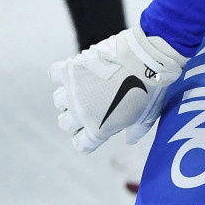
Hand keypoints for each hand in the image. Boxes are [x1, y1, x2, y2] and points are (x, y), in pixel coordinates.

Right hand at [51, 26, 183, 152]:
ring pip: (59, 100)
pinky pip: (54, 73)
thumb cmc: (150, 90)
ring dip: (70, 96)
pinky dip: (61, 73)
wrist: (145, 60)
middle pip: (65, 123)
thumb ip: (136, 131)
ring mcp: (74, 91)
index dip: (86, 139)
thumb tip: (130, 140)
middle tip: (90, 106)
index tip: (93, 129)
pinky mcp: (71, 70)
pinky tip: (74, 71)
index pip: (80, 144)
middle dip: (76, 117)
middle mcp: (82, 113)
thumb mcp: (147, 117)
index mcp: (99, 129)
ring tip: (84, 88)